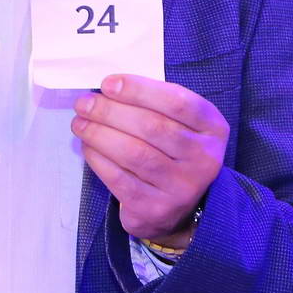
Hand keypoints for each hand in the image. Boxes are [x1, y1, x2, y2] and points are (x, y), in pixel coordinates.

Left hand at [71, 74, 228, 246]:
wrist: (180, 208)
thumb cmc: (173, 151)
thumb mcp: (181, 123)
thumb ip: (155, 103)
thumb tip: (109, 88)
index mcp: (213, 129)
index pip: (178, 102)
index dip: (139, 90)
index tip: (108, 84)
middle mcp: (204, 160)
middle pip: (152, 127)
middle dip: (110, 111)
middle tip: (84, 103)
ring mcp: (182, 188)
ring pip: (134, 153)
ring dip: (99, 134)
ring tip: (79, 123)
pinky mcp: (156, 209)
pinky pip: (120, 179)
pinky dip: (98, 159)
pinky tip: (87, 146)